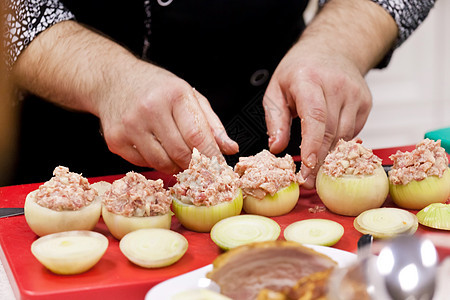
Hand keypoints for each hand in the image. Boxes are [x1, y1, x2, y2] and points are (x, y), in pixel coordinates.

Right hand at [97, 62, 237, 173]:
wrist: (113, 79)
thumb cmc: (155, 87)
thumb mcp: (188, 95)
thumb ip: (211, 123)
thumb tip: (230, 148)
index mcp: (174, 95)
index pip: (197, 136)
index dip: (211, 156)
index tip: (219, 167)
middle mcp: (150, 109)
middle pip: (181, 153)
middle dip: (194, 164)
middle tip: (198, 164)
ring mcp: (130, 126)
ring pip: (162, 163)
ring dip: (175, 166)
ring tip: (177, 154)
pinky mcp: (115, 140)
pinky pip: (143, 164)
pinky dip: (155, 162)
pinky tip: (155, 147)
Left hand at [263, 0, 396, 188]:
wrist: (333, 48)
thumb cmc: (299, 70)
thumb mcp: (276, 89)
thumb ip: (274, 119)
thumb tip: (276, 148)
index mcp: (309, 80)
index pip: (315, 116)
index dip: (312, 145)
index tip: (306, 167)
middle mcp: (336, 85)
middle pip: (331, 131)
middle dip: (319, 160)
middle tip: (307, 182)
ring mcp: (355, 94)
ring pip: (344, 135)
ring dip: (330, 155)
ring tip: (316, 170)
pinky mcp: (366, 102)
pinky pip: (352, 131)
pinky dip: (339, 143)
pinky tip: (329, 145)